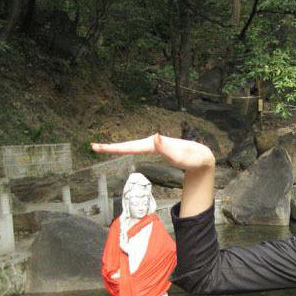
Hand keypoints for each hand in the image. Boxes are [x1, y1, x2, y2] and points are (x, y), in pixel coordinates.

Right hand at [92, 133, 214, 171]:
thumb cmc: (193, 158)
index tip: (99, 148)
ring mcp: (154, 145)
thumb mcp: (181, 155)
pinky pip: (137, 148)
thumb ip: (167, 148)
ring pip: (131, 146)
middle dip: (110, 146)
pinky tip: (122, 149)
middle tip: (93, 147)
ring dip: (116, 147)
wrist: (202, 157)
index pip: (130, 147)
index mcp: (154, 145)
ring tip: (101, 148)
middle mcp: (152, 143)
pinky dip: (126, 149)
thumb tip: (154, 136)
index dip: (114, 148)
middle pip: (127, 145)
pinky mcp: (156, 149)